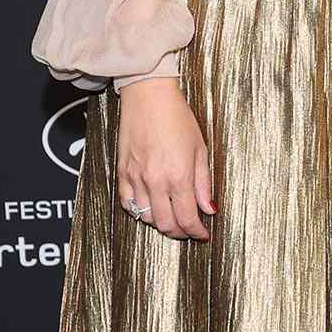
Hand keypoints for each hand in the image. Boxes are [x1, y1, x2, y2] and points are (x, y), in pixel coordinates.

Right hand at [117, 78, 215, 240]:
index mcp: (179, 176)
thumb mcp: (200, 150)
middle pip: (166, 224)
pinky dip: (139, 212)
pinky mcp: (122, 172)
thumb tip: (209, 209)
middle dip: (181, 232)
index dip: (197, 233)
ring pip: (146, 218)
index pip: (188, 219)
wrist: (149, 97)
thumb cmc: (177, 118)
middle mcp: (156, 181)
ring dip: (161, 223)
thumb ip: (204, 183)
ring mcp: (136, 178)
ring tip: (172, 218)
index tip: (203, 234)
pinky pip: (128, 204)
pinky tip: (150, 208)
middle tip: (190, 229)